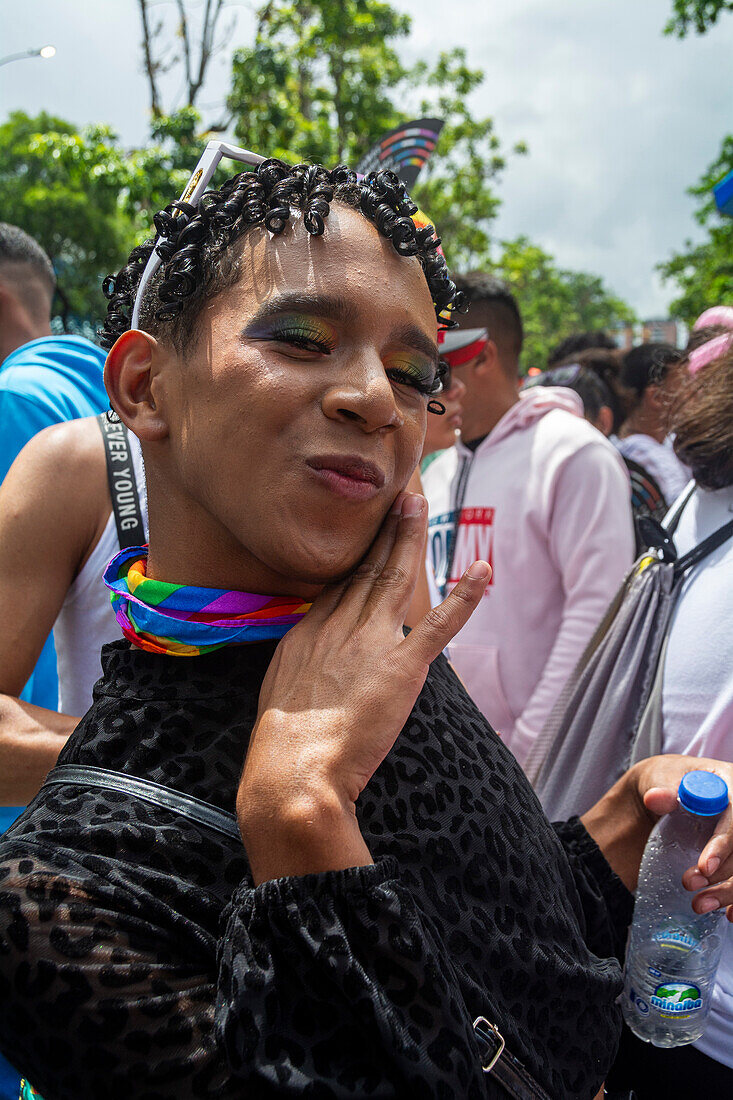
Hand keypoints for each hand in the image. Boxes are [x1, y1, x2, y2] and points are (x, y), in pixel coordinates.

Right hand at [237, 492, 489, 883]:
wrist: (294, 768)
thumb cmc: (282, 743)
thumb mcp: (278, 690)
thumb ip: (298, 666)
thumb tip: (307, 662)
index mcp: (308, 631)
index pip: (339, 581)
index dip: (355, 550)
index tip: (366, 525)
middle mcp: (339, 626)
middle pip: (366, 567)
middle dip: (385, 528)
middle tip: (400, 493)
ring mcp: (371, 641)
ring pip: (395, 578)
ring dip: (411, 539)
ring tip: (419, 504)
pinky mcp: (402, 666)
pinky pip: (439, 626)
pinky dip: (464, 598)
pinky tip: (483, 571)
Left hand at [633, 754, 732, 920]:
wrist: (665, 794)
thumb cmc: (667, 782)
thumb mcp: (660, 777)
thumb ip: (662, 788)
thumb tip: (656, 799)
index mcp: (731, 786)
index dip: (725, 843)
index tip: (705, 867)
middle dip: (722, 873)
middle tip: (689, 884)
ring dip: (728, 892)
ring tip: (699, 904)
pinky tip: (729, 914)